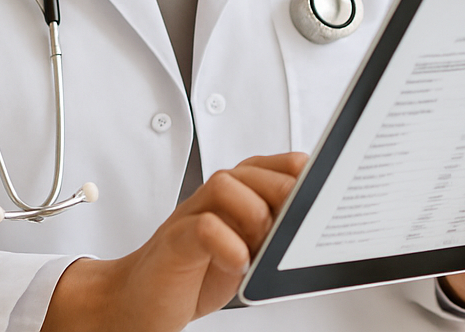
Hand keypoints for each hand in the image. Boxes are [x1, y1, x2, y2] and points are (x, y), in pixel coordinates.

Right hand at [41, 152, 305, 331]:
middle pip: (254, 170)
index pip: (277, 165)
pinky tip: (237, 261)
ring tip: (258, 246)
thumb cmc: (195, 273)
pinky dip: (226, 243)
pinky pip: (202, 228)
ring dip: (254, 215)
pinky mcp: (174, 242)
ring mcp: (190, 215)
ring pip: (226, 186)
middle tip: (292, 226)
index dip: (303, 174)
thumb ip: (271, 229)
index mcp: (236, 192)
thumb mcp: (246, 249)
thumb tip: (311, 221)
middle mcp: (213, 196)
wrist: (137, 299)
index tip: (326, 190)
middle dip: (283, 194)